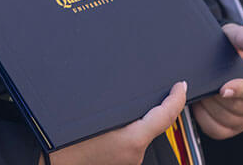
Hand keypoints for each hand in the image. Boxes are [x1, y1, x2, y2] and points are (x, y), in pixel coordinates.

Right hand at [49, 81, 187, 164]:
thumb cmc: (62, 151)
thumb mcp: (82, 118)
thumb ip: (104, 105)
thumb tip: (112, 89)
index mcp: (131, 139)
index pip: (165, 116)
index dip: (176, 98)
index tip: (180, 87)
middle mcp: (135, 153)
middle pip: (152, 124)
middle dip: (150, 107)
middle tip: (149, 90)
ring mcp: (129, 161)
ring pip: (138, 134)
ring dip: (132, 121)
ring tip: (115, 109)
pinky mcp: (120, 164)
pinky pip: (128, 144)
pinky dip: (122, 133)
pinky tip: (105, 128)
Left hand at [191, 24, 242, 138]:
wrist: (209, 58)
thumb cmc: (226, 48)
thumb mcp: (233, 36)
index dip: (242, 91)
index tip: (223, 88)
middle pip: (240, 109)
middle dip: (217, 97)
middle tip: (202, 84)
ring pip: (226, 120)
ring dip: (209, 106)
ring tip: (200, 91)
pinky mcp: (229, 128)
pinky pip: (215, 130)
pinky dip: (202, 118)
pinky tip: (198, 104)